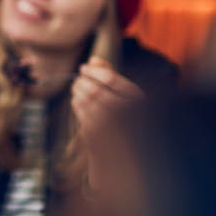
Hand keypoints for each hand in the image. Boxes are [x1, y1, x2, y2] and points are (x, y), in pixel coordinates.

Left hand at [71, 57, 144, 192]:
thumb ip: (111, 75)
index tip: (84, 67)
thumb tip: (94, 59)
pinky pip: (83, 118)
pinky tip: (76, 102)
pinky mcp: (102, 140)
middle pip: (96, 91)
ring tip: (76, 89)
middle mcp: (129, 113)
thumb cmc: (128, 119)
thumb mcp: (125, 96)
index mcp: (139, 99)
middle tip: (77, 80)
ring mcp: (115, 129)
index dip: (94, 71)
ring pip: (88, 104)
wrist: (130, 155)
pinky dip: (77, 106)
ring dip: (78, 93)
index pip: (112, 79)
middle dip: (83, 83)